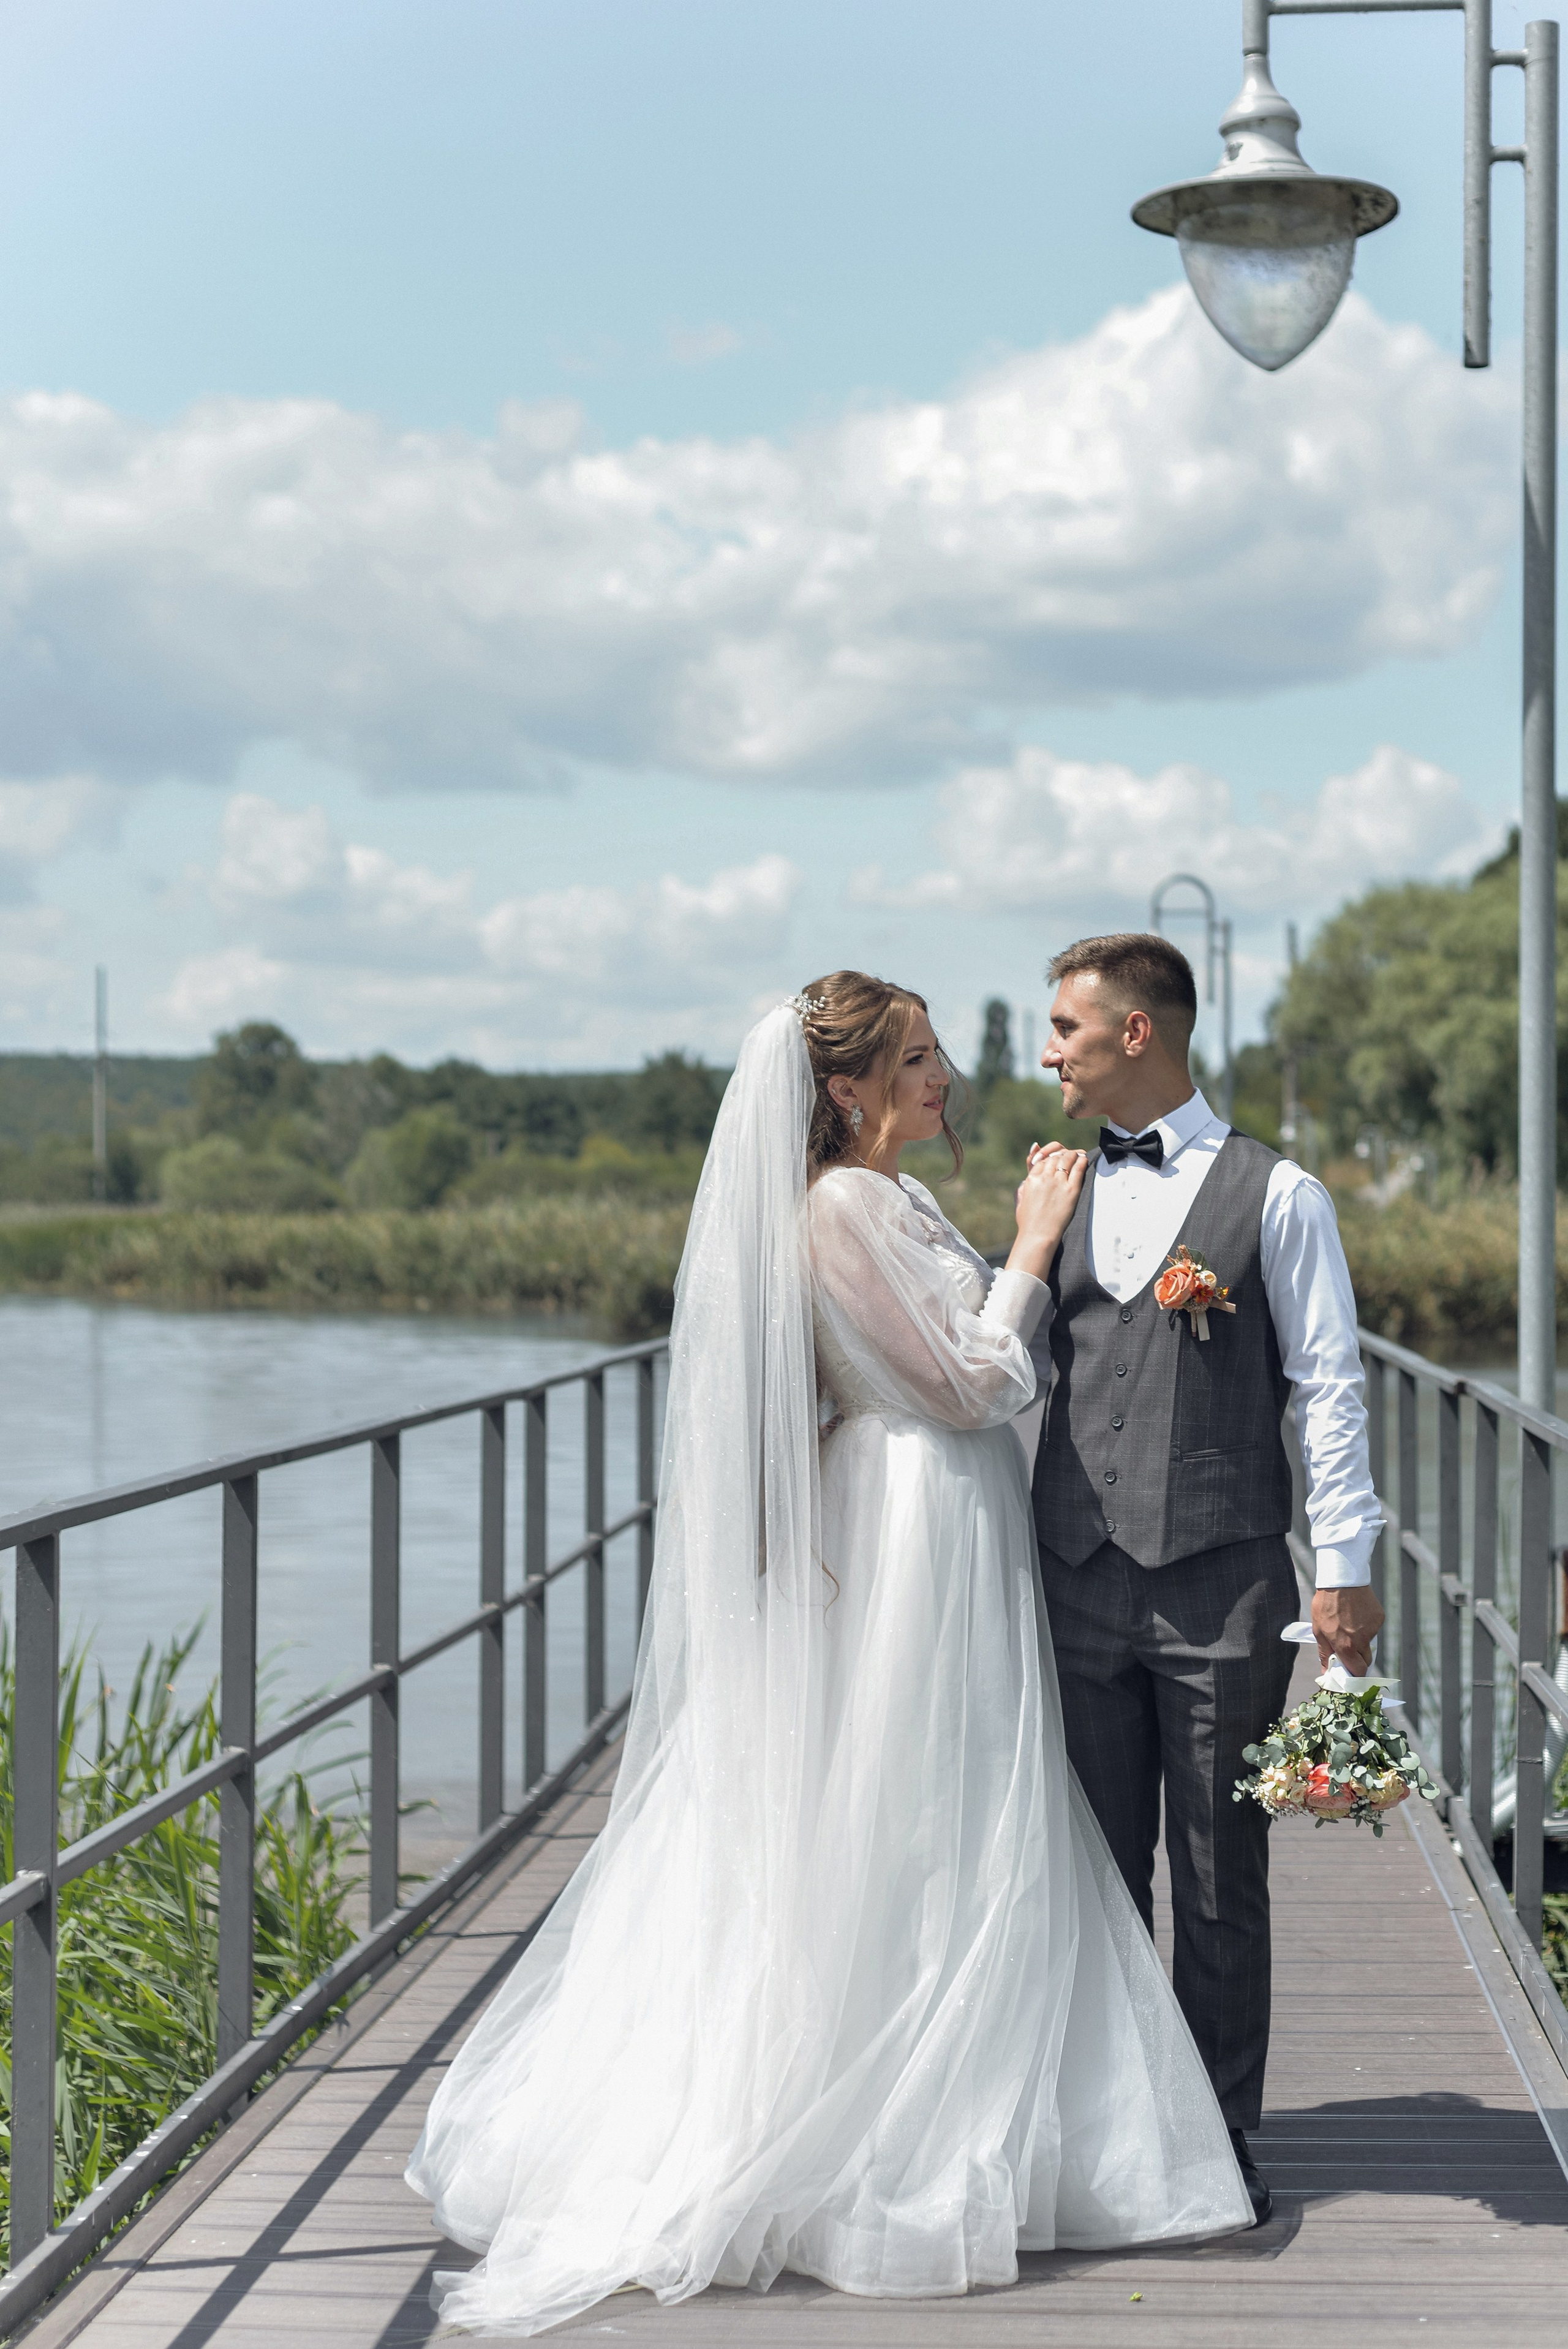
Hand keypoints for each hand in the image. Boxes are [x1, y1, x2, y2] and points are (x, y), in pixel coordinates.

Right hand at [1008, 1142, 1086, 1279]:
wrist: (1038, 1235)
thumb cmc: (1028, 1223)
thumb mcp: (1020, 1200)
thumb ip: (1023, 1187)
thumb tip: (1026, 1180)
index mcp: (1031, 1179)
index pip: (1043, 1160)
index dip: (1051, 1158)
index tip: (1057, 1161)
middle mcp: (1044, 1177)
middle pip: (1055, 1157)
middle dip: (1062, 1155)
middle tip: (1070, 1157)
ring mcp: (1058, 1183)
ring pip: (1067, 1158)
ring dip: (1073, 1155)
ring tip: (1078, 1156)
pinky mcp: (1071, 1190)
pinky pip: (1078, 1168)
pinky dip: (1082, 1161)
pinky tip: (1084, 1160)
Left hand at [1311, 1584, 1384, 1678]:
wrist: (1342, 1579)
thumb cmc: (1326, 1604)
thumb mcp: (1319, 1630)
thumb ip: (1325, 1653)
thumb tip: (1326, 1673)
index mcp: (1346, 1646)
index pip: (1358, 1671)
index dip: (1355, 1675)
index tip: (1350, 1675)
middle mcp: (1362, 1640)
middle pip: (1366, 1661)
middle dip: (1358, 1660)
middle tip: (1348, 1651)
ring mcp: (1372, 1630)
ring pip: (1370, 1644)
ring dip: (1361, 1641)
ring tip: (1349, 1625)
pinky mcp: (1379, 1619)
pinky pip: (1374, 1630)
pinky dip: (1366, 1627)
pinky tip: (1357, 1615)